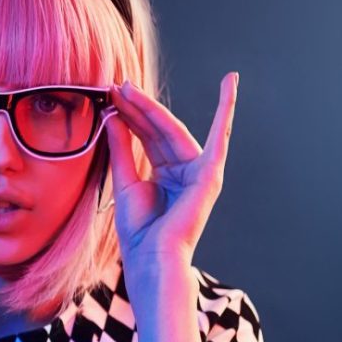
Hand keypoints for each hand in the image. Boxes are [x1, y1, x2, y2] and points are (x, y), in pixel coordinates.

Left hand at [105, 72, 238, 276]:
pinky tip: (230, 84)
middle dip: (137, 106)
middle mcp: (184, 169)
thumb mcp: (124, 181)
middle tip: (116, 85)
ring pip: (173, 129)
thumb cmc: (139, 230)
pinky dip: (226, 109)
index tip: (111, 94)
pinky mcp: (210, 174)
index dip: (130, 114)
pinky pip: (220, 136)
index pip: (146, 135)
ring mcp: (198, 170)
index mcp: (165, 173)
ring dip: (151, 107)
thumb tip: (113, 116)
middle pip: (158, 129)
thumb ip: (122, 148)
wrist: (150, 257)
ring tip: (127, 88)